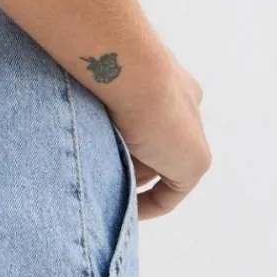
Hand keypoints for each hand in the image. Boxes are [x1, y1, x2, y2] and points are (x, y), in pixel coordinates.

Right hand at [110, 47, 211, 220]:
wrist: (127, 66)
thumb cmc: (104, 67)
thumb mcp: (99, 84)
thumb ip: (100, 103)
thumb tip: (80, 125)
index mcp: (169, 81)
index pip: (151, 117)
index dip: (127, 137)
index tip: (102, 151)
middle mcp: (185, 105)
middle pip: (154, 144)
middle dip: (128, 160)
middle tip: (99, 173)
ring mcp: (193, 132)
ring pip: (158, 164)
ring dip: (131, 177)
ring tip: (102, 187)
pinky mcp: (195, 161)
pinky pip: (170, 191)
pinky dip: (147, 204)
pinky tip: (121, 210)